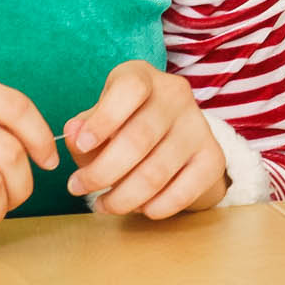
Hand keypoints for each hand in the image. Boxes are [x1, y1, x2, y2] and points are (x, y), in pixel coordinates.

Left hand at [57, 57, 233, 219]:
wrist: (172, 136)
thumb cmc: (123, 124)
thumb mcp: (98, 119)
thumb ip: (82, 129)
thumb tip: (73, 136)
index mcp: (143, 76)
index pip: (129, 90)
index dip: (103, 120)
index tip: (81, 146)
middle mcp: (175, 95)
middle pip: (138, 139)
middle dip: (100, 172)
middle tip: (76, 188)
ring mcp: (198, 126)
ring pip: (155, 173)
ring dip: (121, 198)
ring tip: (102, 204)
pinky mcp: (212, 158)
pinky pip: (182, 193)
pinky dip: (154, 208)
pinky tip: (138, 208)